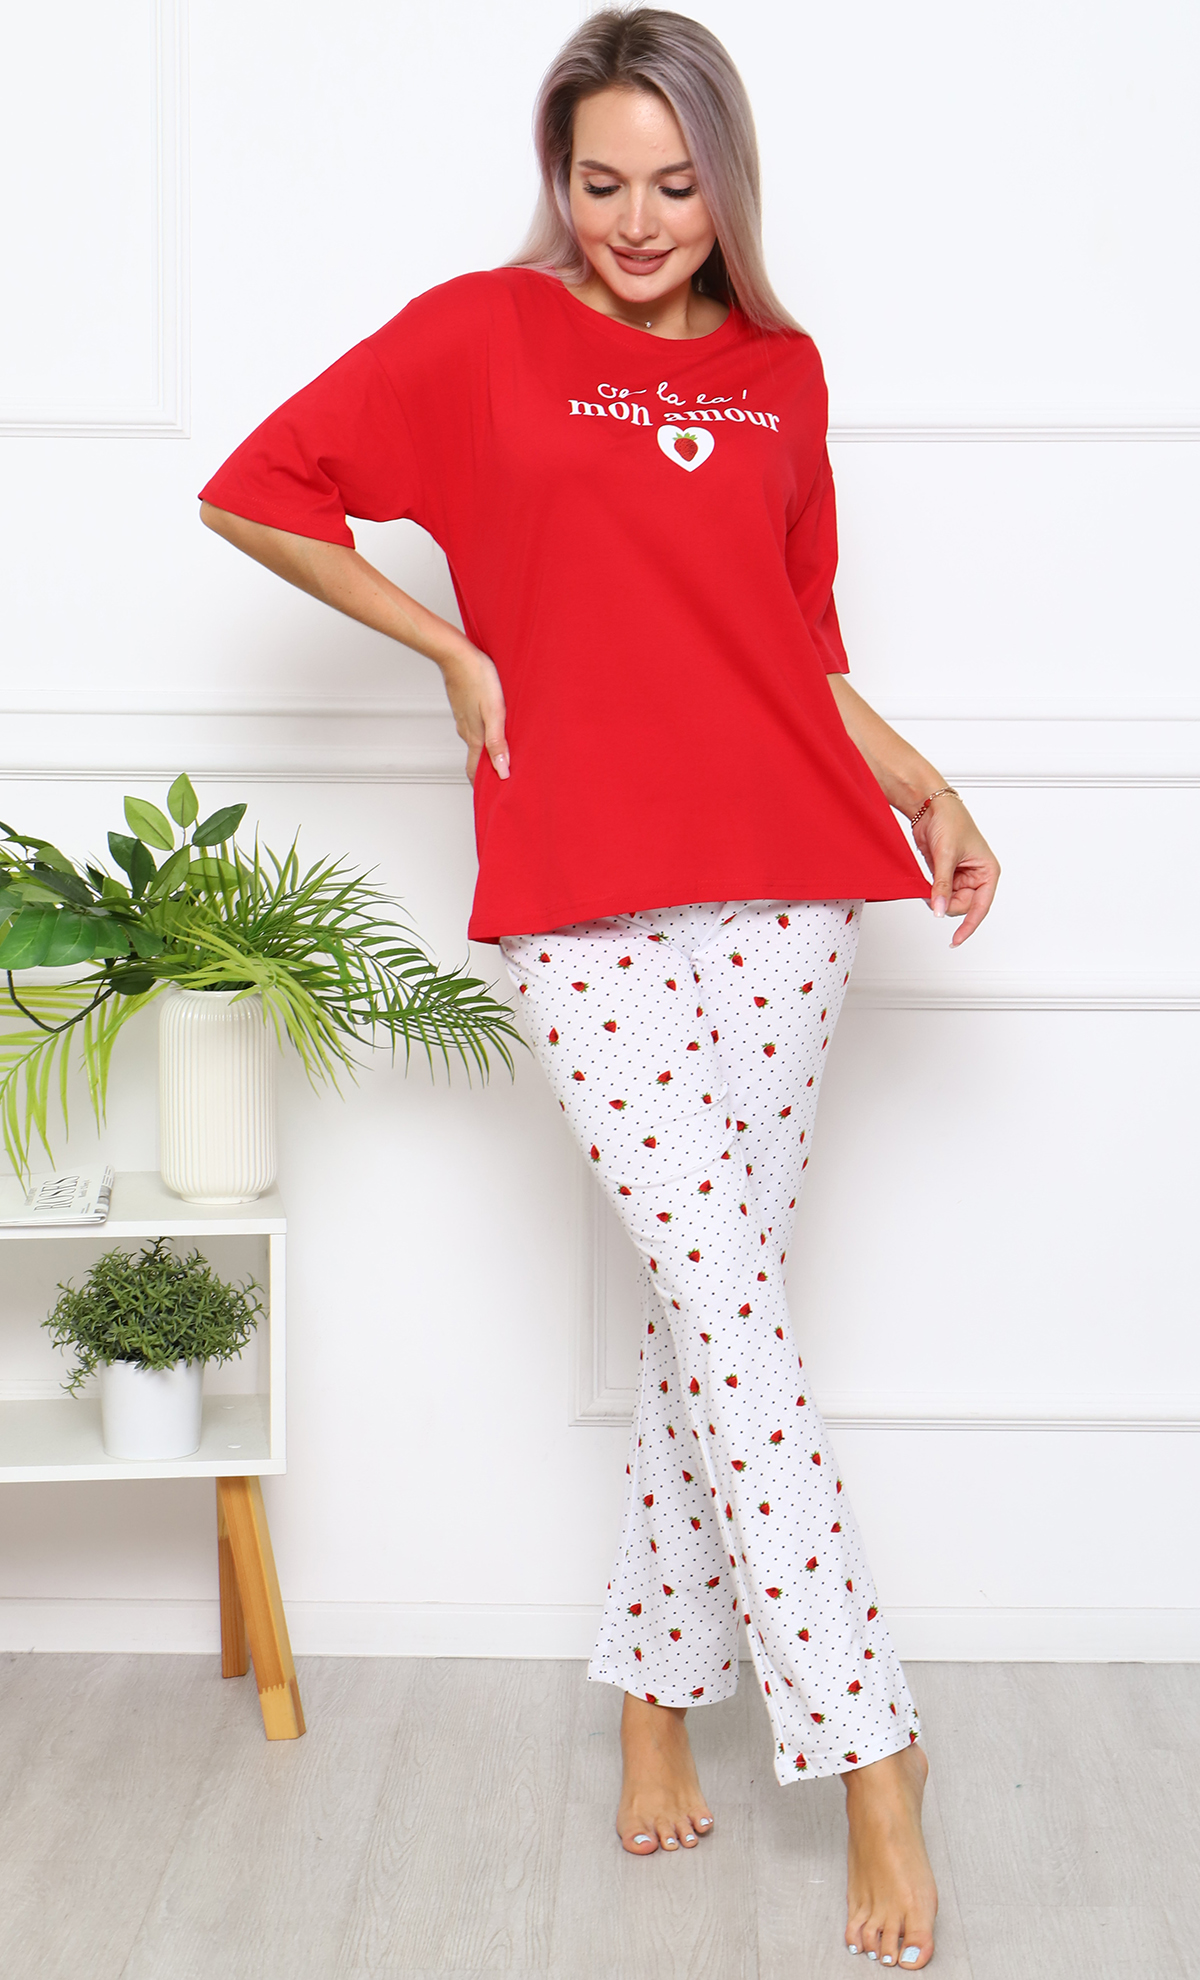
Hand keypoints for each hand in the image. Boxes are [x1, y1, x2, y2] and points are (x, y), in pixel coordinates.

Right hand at [439, 646, 509, 785]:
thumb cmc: (477, 678)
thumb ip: (498, 742)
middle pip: (475, 758)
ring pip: (474, 742)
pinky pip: (473, 727)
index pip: (475, 770)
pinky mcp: (464, 706)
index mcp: (474, 736)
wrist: (455, 654)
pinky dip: (482, 735)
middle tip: (499, 780)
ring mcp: (463, 718)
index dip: (482, 785)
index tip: (490, 798)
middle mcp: (466, 731)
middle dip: (486, 771)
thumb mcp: (494, 712)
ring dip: (485, 752)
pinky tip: (491, 729)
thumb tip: (502, 771)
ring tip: (499, 758)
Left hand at [914, 796, 999, 945]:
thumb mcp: (946, 855)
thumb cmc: (950, 821)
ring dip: (937, 897)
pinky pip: (939, 893)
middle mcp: (976, 876)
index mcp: (988, 871)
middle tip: (934, 892)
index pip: (980, 906)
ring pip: (949, 902)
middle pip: (962, 906)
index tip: (956, 939)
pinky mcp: (945, 874)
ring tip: (931, 880)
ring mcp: (960, 877)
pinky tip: (927, 885)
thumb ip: (942, 885)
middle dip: (946, 903)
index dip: (969, 925)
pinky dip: (932, 893)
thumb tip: (938, 909)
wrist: (930, 806)